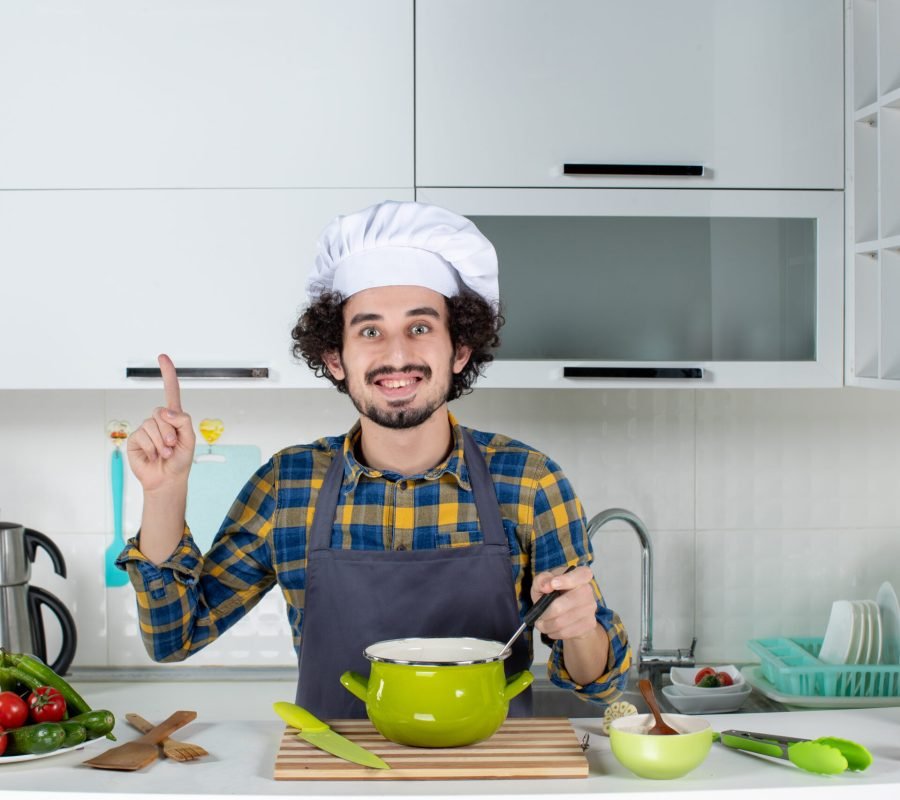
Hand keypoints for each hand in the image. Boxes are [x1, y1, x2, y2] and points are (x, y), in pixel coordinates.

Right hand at [126, 354, 195, 493]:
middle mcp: (158, 419)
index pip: (171, 391)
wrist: (166, 479)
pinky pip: (142, 436)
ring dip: (161, 443)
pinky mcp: (135, 438)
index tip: (162, 357)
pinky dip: (151, 448)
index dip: (167, 373)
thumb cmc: (180, 460)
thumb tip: (165, 411)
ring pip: (152, 425)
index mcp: (174, 417)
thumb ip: (183, 421)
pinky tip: (153, 456)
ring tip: (164, 454)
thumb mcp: (189, 439)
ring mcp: (146, 428)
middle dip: (169, 431)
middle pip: (161, 413)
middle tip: (172, 447)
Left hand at [530, 565, 599, 641]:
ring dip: (547, 624)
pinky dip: (554, 632)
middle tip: (539, 615)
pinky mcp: (589, 624)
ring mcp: (591, 608)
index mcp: (579, 575)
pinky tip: (550, 629)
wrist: (566, 614)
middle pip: (569, 601)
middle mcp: (588, 590)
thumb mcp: (543, 584)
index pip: (581, 574)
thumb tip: (546, 585)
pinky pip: (567, 631)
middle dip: (548, 610)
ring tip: (541, 624)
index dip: (568, 579)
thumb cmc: (553, 594)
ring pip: (564, 620)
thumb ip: (541, 580)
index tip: (552, 584)